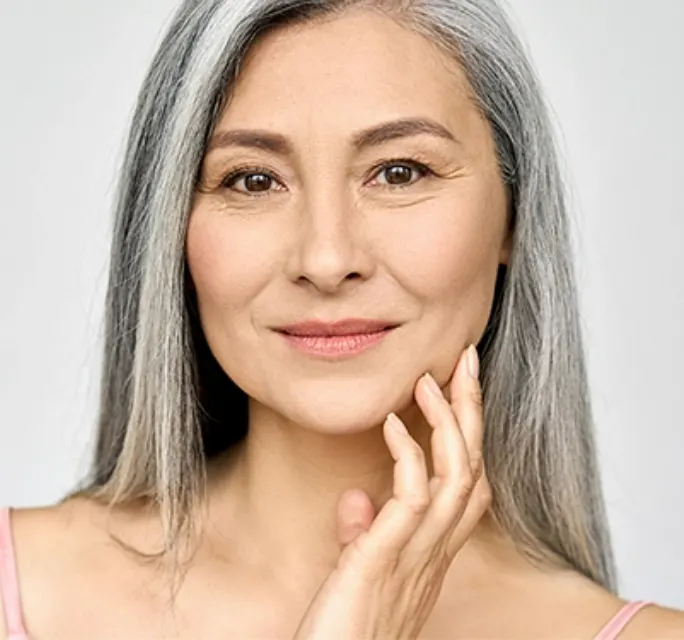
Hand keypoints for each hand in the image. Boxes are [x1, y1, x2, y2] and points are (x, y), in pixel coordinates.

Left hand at [292, 344, 490, 639]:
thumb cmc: (345, 627)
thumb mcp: (360, 574)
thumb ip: (364, 535)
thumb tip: (358, 497)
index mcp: (432, 552)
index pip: (469, 484)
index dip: (471, 434)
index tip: (460, 390)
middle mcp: (435, 553)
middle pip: (474, 469)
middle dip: (473, 411)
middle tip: (466, 361)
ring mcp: (416, 558)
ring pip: (458, 477)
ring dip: (449, 422)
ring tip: (431, 379)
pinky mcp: (384, 562)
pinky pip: (412, 499)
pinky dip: (408, 456)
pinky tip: (391, 424)